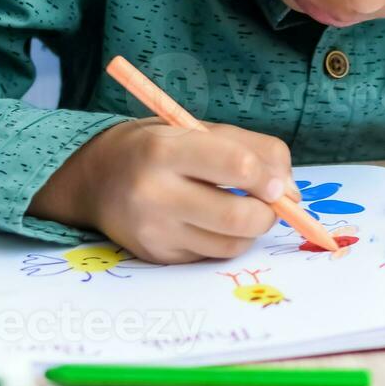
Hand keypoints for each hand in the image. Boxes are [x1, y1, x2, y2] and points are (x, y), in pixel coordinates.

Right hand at [29, 118, 300, 263]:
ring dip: (251, 229)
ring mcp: (154, 232)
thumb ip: (250, 148)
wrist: (93, 179)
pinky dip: (226, 240)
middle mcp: (154, 194)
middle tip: (270, 201)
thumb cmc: (154, 146)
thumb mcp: (195, 128)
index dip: (270, 178)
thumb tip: (291, 191)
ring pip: (231, 244)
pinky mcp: (157, 257)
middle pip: (239, 217)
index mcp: (165, 149)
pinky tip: (212, 221)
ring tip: (242, 209)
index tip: (278, 182)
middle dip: (269, 212)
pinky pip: (212, 256)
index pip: (236, 167)